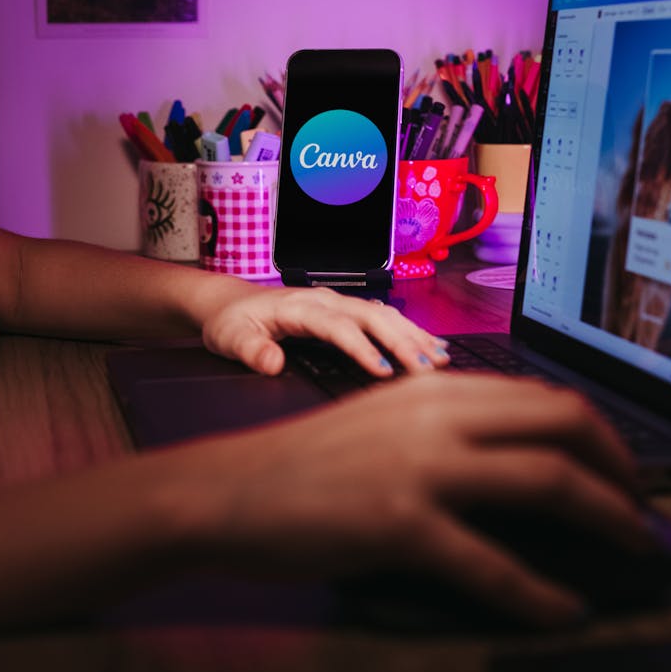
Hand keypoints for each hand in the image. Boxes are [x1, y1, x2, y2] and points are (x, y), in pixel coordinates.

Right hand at [177, 372, 649, 625]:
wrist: (234, 489)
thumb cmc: (312, 462)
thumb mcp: (390, 424)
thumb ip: (452, 430)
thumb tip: (525, 462)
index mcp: (437, 387)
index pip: (546, 397)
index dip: (600, 434)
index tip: (620, 469)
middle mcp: (437, 412)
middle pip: (563, 424)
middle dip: (618, 468)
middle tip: (638, 509)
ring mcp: (420, 465)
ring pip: (546, 480)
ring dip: (605, 517)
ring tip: (631, 548)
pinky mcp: (399, 521)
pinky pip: (491, 564)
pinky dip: (538, 593)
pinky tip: (561, 610)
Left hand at [201, 285, 449, 376]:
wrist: (229, 302)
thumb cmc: (231, 322)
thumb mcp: (229, 338)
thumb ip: (251, 350)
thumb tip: (272, 363)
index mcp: (299, 307)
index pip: (338, 327)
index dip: (362, 348)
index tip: (383, 371)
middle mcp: (324, 300)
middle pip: (371, 316)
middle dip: (402, 341)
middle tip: (427, 369)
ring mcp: (336, 302)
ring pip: (383, 314)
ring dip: (413, 335)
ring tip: (441, 358)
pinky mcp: (343, 310)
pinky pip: (382, 317)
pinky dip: (408, 331)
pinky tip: (430, 345)